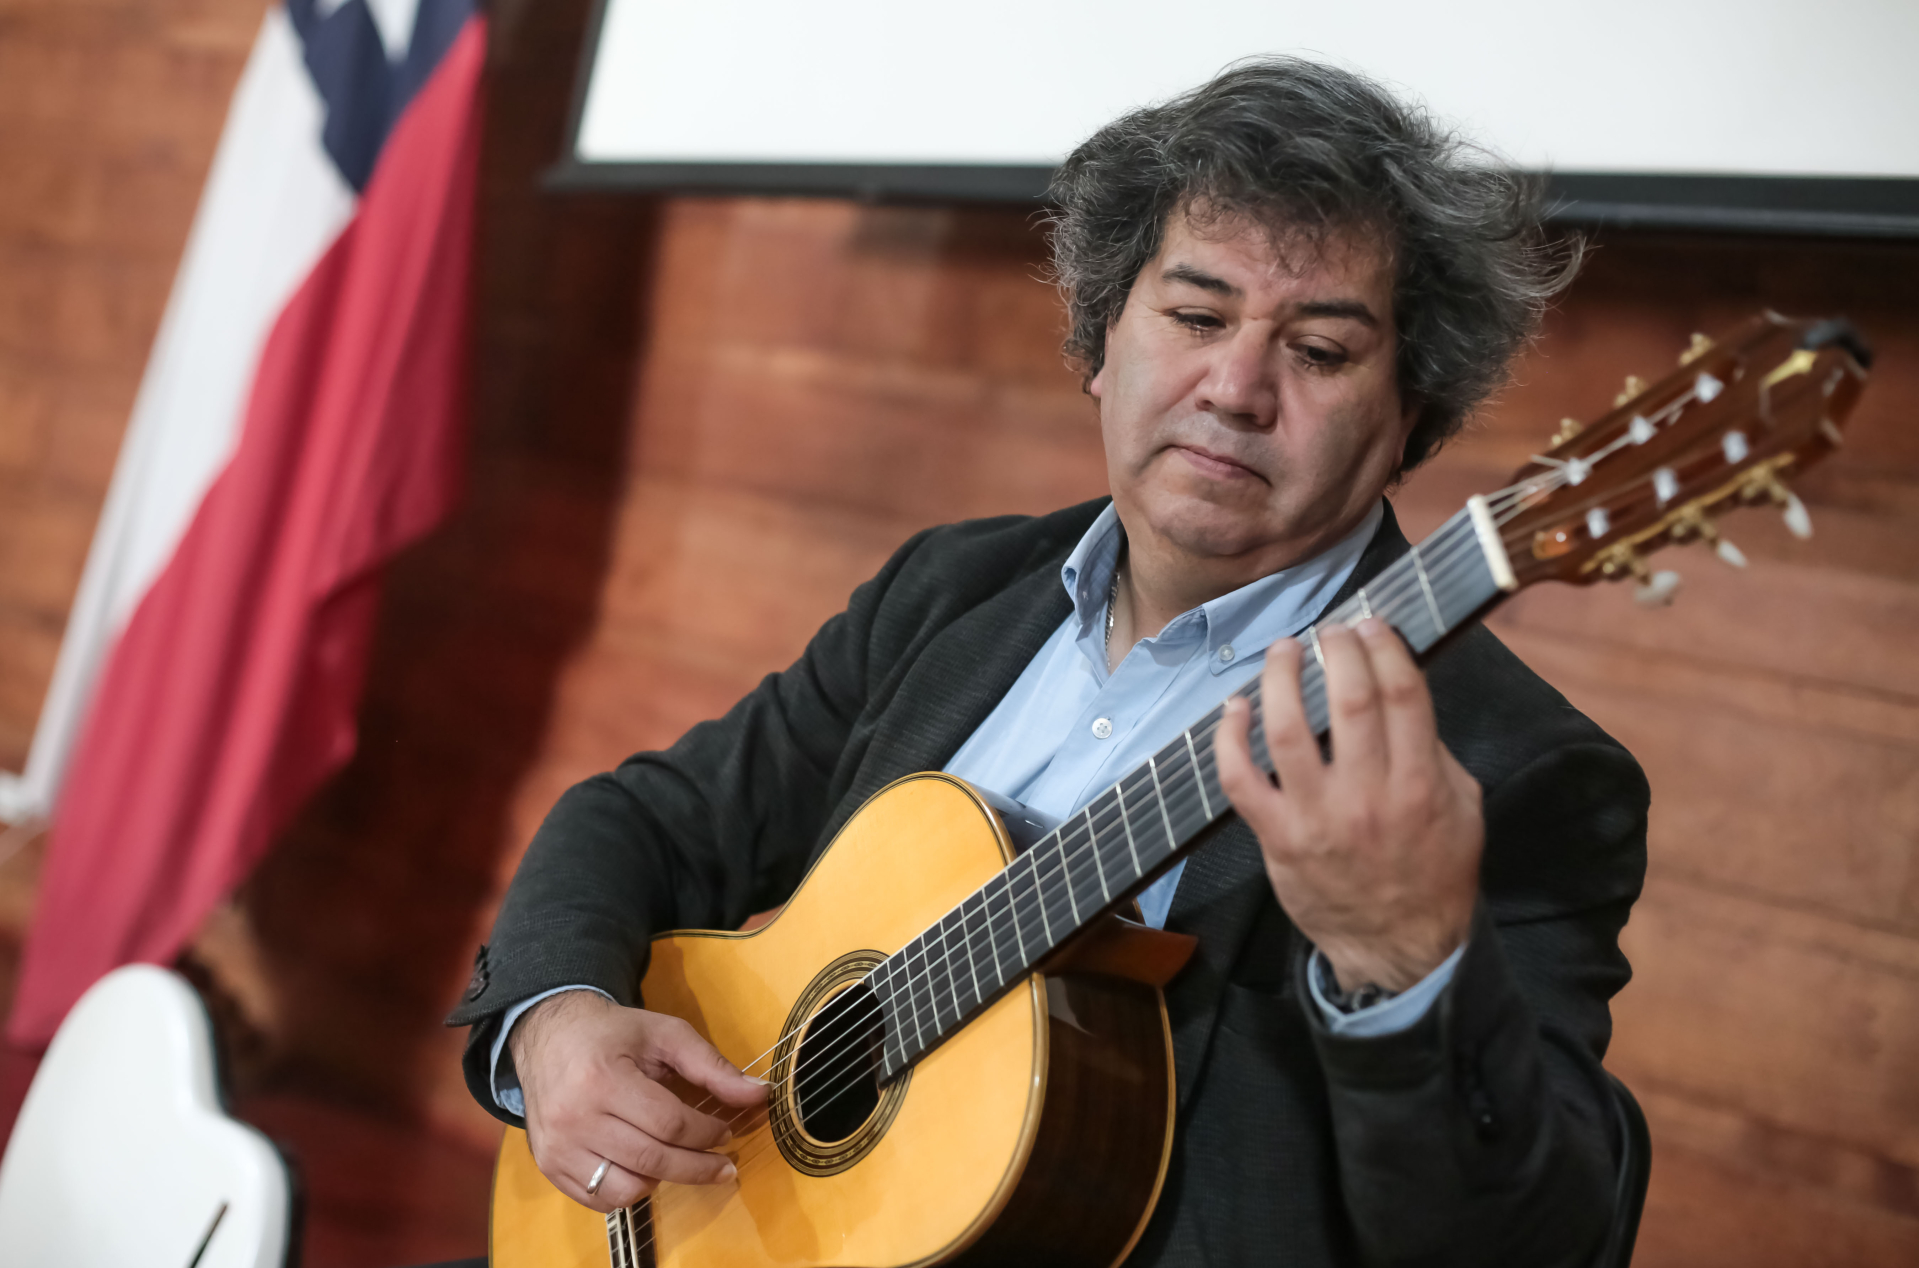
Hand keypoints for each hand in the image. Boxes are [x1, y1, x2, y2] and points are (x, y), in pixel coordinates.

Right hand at [509, 989, 767, 1210]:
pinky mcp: (549, 1165)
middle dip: (697, 1167)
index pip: (668, 1123)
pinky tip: (646, 1168)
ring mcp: (557, 1147)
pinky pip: (599, 1199)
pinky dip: (630, 1190)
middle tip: (725, 1166)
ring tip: (678, 1161)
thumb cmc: (613, 1034)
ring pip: (625, 1189)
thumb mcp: (665, 1034)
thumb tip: (759, 1095)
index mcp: (602, 1078)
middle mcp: (574, 1118)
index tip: (726, 1131)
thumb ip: (711, 1066)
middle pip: (651, 1160)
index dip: (706, 1133)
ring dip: (662, 1180)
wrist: (549, 1036)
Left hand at [1215, 618, 1481, 993]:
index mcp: (1420, 783)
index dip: (1384, 648)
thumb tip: (1400, 696)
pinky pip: (1240, 779)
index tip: (1370, 624)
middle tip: (1329, 631)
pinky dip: (1230, 738)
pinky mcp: (1278, 836)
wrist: (1399, 946)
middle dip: (1336, 651)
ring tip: (1282, 652)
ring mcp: (1317, 816)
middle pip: (1348, 702)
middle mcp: (1369, 795)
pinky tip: (1235, 708)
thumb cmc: (1433, 872)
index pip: (1402, 695)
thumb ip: (1436, 753)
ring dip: (1280, 680)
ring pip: (1287, 731)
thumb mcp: (1463, 809)